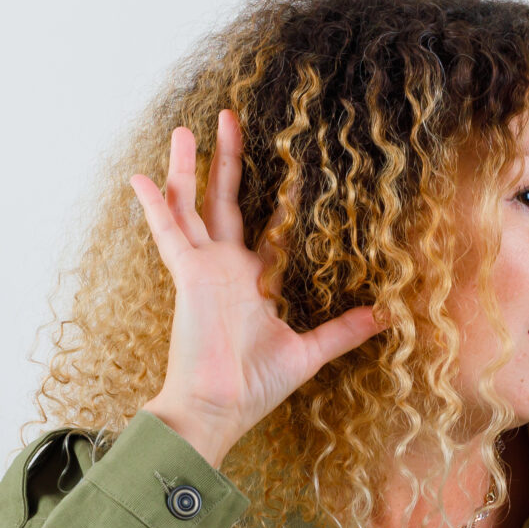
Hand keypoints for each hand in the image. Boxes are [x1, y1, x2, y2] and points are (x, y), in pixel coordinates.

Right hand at [133, 110, 382, 468]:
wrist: (217, 409)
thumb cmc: (254, 387)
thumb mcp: (309, 352)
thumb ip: (344, 330)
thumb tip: (388, 316)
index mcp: (251, 283)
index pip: (269, 228)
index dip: (282, 198)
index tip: (297, 167)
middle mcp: (225, 269)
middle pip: (223, 201)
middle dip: (226, 160)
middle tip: (230, 118)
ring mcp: (203, 269)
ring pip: (191, 206)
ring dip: (187, 169)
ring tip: (184, 129)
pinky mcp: (187, 275)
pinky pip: (168, 232)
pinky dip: (155, 205)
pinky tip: (140, 176)